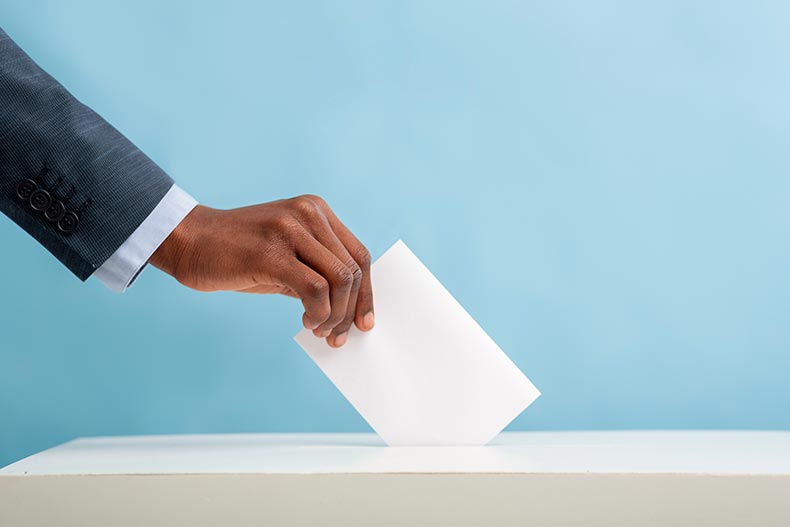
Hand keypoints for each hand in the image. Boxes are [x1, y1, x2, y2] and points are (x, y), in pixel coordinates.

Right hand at [149, 195, 373, 346]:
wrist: (188, 241)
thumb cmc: (237, 253)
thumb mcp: (286, 255)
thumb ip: (317, 271)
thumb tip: (347, 311)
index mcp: (316, 210)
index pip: (358, 254)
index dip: (366, 293)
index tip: (363, 322)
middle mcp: (308, 213)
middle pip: (353, 270)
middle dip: (350, 310)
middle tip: (336, 336)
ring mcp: (291, 229)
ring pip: (340, 280)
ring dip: (335, 315)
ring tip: (319, 330)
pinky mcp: (273, 252)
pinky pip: (316, 289)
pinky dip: (319, 313)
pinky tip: (306, 322)